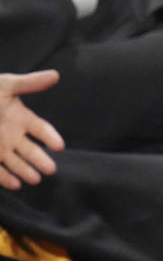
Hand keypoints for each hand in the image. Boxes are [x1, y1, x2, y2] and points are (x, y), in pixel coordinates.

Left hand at [0, 71, 64, 190]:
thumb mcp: (5, 85)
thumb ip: (29, 83)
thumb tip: (55, 75)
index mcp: (23, 119)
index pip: (41, 130)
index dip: (50, 137)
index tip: (59, 146)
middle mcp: (15, 136)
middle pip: (32, 150)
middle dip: (41, 160)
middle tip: (50, 169)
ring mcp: (2, 147)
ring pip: (17, 162)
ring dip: (26, 171)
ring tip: (34, 179)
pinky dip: (6, 178)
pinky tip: (15, 184)